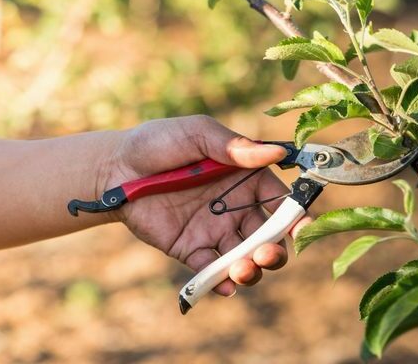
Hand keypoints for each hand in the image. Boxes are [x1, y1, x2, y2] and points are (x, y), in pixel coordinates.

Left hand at [101, 116, 309, 295]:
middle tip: (265, 254)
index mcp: (246, 179)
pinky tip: (224, 284)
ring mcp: (214, 231)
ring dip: (251, 269)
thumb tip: (276, 151)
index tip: (302, 228)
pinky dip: (220, 281)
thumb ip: (234, 146)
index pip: (280, 202)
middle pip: (268, 237)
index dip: (296, 217)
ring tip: (241, 268)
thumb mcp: (197, 134)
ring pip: (245, 258)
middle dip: (275, 251)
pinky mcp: (191, 249)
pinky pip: (211, 269)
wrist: (114, 168)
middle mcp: (236, 208)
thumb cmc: (158, 142)